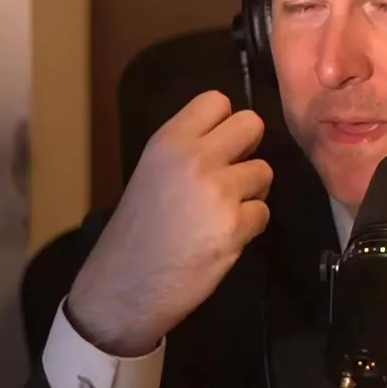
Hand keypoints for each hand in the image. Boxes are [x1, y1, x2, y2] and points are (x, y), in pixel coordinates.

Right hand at [67, 90, 272, 355]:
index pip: (216, 100)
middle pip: (252, 124)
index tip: (217, 146)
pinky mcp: (235, 227)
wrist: (122, 287)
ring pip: (264, 172)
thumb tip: (230, 141)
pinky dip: (250, 227)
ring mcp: (218, 192)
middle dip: (248, 150)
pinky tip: (223, 238)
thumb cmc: (135, 232)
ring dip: (250, 193)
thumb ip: (187, 151)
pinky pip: (263, 213)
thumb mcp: (150, 173)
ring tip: (221, 213)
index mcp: (168, 141)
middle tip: (230, 175)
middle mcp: (195, 159)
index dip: (224, 123)